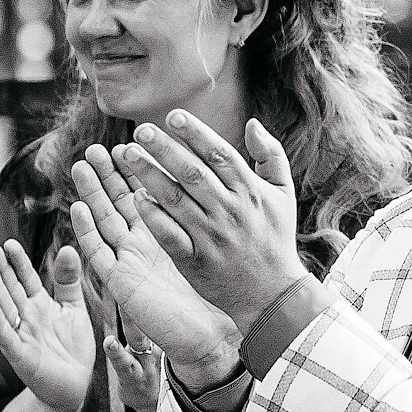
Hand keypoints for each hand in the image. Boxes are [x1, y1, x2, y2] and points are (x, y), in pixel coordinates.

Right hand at [0, 241, 95, 411]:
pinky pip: (7, 339)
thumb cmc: (71, 347)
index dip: (18, 262)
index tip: (9, 243)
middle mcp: (26, 317)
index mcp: (39, 304)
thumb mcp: (74, 309)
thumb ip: (68, 281)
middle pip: (10, 289)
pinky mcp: (21, 357)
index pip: (26, 278)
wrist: (74, 387)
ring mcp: (21, 336)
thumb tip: (67, 247)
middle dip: (0, 269)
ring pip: (5, 309)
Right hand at [68, 154, 243, 387]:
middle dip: (108, 175)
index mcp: (165, 232)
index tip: (132, 141)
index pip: (146, 193)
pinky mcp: (121, 282)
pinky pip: (99, 253)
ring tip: (82, 165)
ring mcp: (129, 261)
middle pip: (119, 202)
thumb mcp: (213, 247)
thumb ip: (212, 214)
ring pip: (104, 221)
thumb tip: (223, 180)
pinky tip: (77, 208)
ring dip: (90, 194)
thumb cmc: (214, 294)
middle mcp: (143, 245)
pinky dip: (87, 231)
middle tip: (98, 147)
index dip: (136, 170)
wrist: (208, 337)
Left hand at [109, 114, 308, 330]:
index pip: (219, 154)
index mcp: (251, 191)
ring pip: (176, 200)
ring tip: (128, 155)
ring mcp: (212, 236)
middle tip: (140, 130)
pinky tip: (137, 198)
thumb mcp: (283, 194)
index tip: (172, 116)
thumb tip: (252, 122)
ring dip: (150, 175)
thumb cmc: (275, 238)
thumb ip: (271, 155)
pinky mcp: (196, 260)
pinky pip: (170, 235)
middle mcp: (230, 211)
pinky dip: (154, 216)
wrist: (273, 294)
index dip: (195, 133)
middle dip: (165, 149)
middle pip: (192, 173)